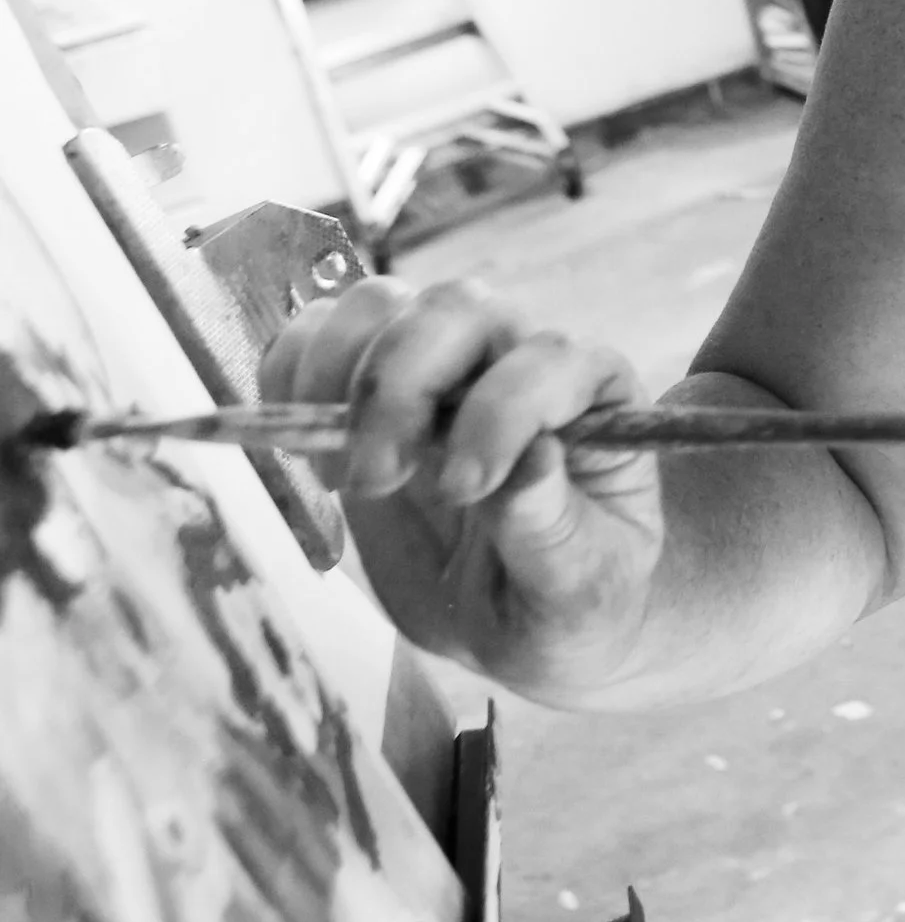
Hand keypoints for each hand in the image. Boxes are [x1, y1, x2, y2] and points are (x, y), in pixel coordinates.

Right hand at [259, 278, 664, 699]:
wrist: (512, 617)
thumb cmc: (566, 597)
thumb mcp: (579, 586)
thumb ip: (554, 527)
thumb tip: (535, 460)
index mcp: (595, 397)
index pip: (550, 359)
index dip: (500, 412)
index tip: (464, 489)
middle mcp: (519, 358)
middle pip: (456, 310)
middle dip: (399, 386)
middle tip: (375, 481)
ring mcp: (441, 365)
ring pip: (382, 304)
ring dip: (338, 375)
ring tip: (341, 475)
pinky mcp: (373, 387)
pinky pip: (320, 332)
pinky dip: (292, 371)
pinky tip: (305, 449)